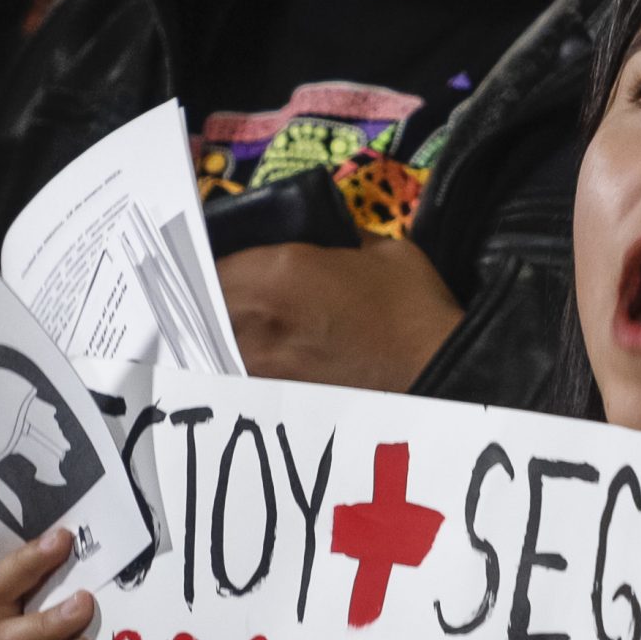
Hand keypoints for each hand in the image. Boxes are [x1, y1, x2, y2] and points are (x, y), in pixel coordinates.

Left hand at [221, 235, 464, 391]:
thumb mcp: (380, 251)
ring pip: (213, 341)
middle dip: (216, 296)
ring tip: (251, 331)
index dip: (221, 260)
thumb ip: (335, 241)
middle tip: (239, 295)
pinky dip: (239, 365)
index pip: (215, 258)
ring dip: (223, 333)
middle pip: (204, 303)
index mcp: (276, 272)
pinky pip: (234, 373)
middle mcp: (252, 319)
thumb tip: (323, 240)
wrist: (436, 377)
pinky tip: (263, 363)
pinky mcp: (269, 400)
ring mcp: (256, 365)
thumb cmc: (412, 310)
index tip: (233, 262)